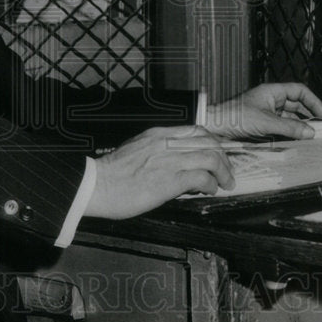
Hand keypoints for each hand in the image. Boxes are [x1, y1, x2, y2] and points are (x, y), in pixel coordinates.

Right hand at [85, 125, 233, 219]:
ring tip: (225, 183)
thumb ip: (156, 152)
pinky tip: (210, 191)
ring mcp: (168, 161)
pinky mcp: (169, 180)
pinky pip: (202, 178)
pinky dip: (211, 184)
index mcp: (157, 135)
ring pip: (210, 157)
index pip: (196, 130)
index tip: (217, 155)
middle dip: (223, 158)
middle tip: (226, 172)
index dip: (213, 142)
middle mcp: (166, 144)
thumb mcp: (136, 151)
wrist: (96, 185)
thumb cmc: (112, 174)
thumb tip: (174, 165)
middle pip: (209, 142)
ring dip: (223, 172)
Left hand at [204, 82, 321, 141]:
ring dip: (300, 127)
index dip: (314, 102)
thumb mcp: (265, 122)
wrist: (214, 127)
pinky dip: (290, 134)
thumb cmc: (234, 117)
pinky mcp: (262, 125)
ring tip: (313, 137)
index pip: (300, 91)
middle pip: (297, 105)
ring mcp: (266, 113)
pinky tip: (297, 141)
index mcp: (272, 91)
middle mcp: (271, 100)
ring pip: (290, 118)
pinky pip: (281, 128)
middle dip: (310, 116)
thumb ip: (289, 127)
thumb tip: (311, 132)